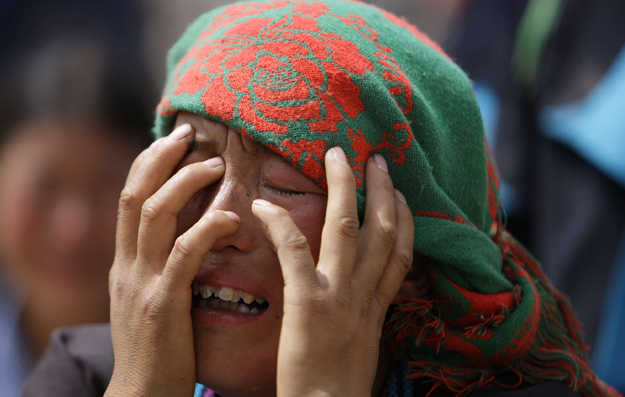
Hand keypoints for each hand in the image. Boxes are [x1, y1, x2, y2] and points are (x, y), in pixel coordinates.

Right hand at [104, 124, 239, 396]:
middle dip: (160, 158)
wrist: (141, 395)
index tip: (176, 139)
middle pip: (134, 194)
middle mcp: (127, 265)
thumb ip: (158, 265)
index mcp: (125, 262)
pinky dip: (206, 229)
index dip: (149, 162)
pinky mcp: (162, 305)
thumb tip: (182, 236)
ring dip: (184, 183)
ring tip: (214, 165)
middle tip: (191, 134)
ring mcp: (142, 283)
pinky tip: (230, 218)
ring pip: (154, 214)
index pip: (128, 198)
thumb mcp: (146, 299)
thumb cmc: (155, 348)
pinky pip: (184, 255)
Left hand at [251, 148, 413, 396]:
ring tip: (336, 156)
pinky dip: (279, 225)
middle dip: (382, 190)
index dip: (405, 220)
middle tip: (376, 158)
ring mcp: (338, 295)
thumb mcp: (363, 347)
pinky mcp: (307, 303)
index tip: (401, 194)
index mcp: (377, 307)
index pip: (400, 254)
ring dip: (343, 187)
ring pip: (346, 228)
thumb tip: (361, 297)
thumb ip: (364, 316)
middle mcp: (364, 295)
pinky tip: (262, 205)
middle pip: (381, 230)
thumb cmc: (337, 387)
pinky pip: (294, 252)